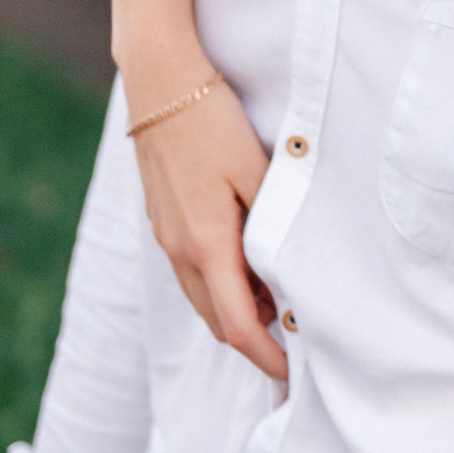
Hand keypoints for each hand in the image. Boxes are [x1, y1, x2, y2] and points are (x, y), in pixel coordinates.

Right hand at [132, 79, 284, 378]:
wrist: (160, 79)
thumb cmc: (212, 119)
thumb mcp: (257, 169)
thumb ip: (273, 223)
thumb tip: (290, 271)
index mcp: (206, 244)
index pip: (239, 326)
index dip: (267, 358)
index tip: (293, 373)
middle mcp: (178, 249)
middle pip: (216, 321)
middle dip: (253, 339)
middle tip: (293, 339)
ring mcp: (165, 235)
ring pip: (200, 297)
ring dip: (235, 308)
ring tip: (278, 298)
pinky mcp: (161, 219)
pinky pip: (190, 270)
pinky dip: (218, 282)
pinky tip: (246, 261)